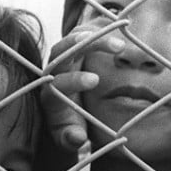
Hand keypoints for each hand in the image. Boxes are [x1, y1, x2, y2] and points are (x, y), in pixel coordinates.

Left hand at [44, 19, 125, 151]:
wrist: (68, 115)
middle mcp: (53, 72)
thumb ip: (70, 139)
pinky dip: (99, 32)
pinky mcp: (74, 49)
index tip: (95, 80)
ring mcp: (63, 58)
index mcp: (50, 95)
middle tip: (108, 49)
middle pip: (61, 52)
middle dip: (81, 46)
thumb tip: (77, 138)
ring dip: (94, 36)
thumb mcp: (69, 137)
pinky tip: (119, 35)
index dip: (74, 79)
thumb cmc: (69, 128)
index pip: (58, 82)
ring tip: (120, 43)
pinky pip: (83, 34)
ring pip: (72, 39)